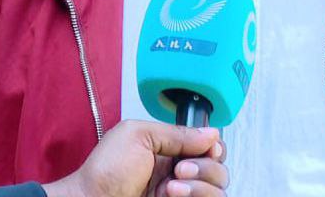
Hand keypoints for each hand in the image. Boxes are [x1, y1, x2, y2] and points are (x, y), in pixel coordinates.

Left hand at [41, 119, 227, 196]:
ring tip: (171, 187)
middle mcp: (180, 174)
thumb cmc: (104, 170)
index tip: (206, 148)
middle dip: (206, 167)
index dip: (213, 148)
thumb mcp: (138, 135)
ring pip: (217, 191)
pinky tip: (171, 194)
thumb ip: (177, 133)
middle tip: (180, 169)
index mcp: (171, 151)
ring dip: (200, 186)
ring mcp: (181, 196)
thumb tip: (213, 134)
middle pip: (219, 170)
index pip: (211, 148)